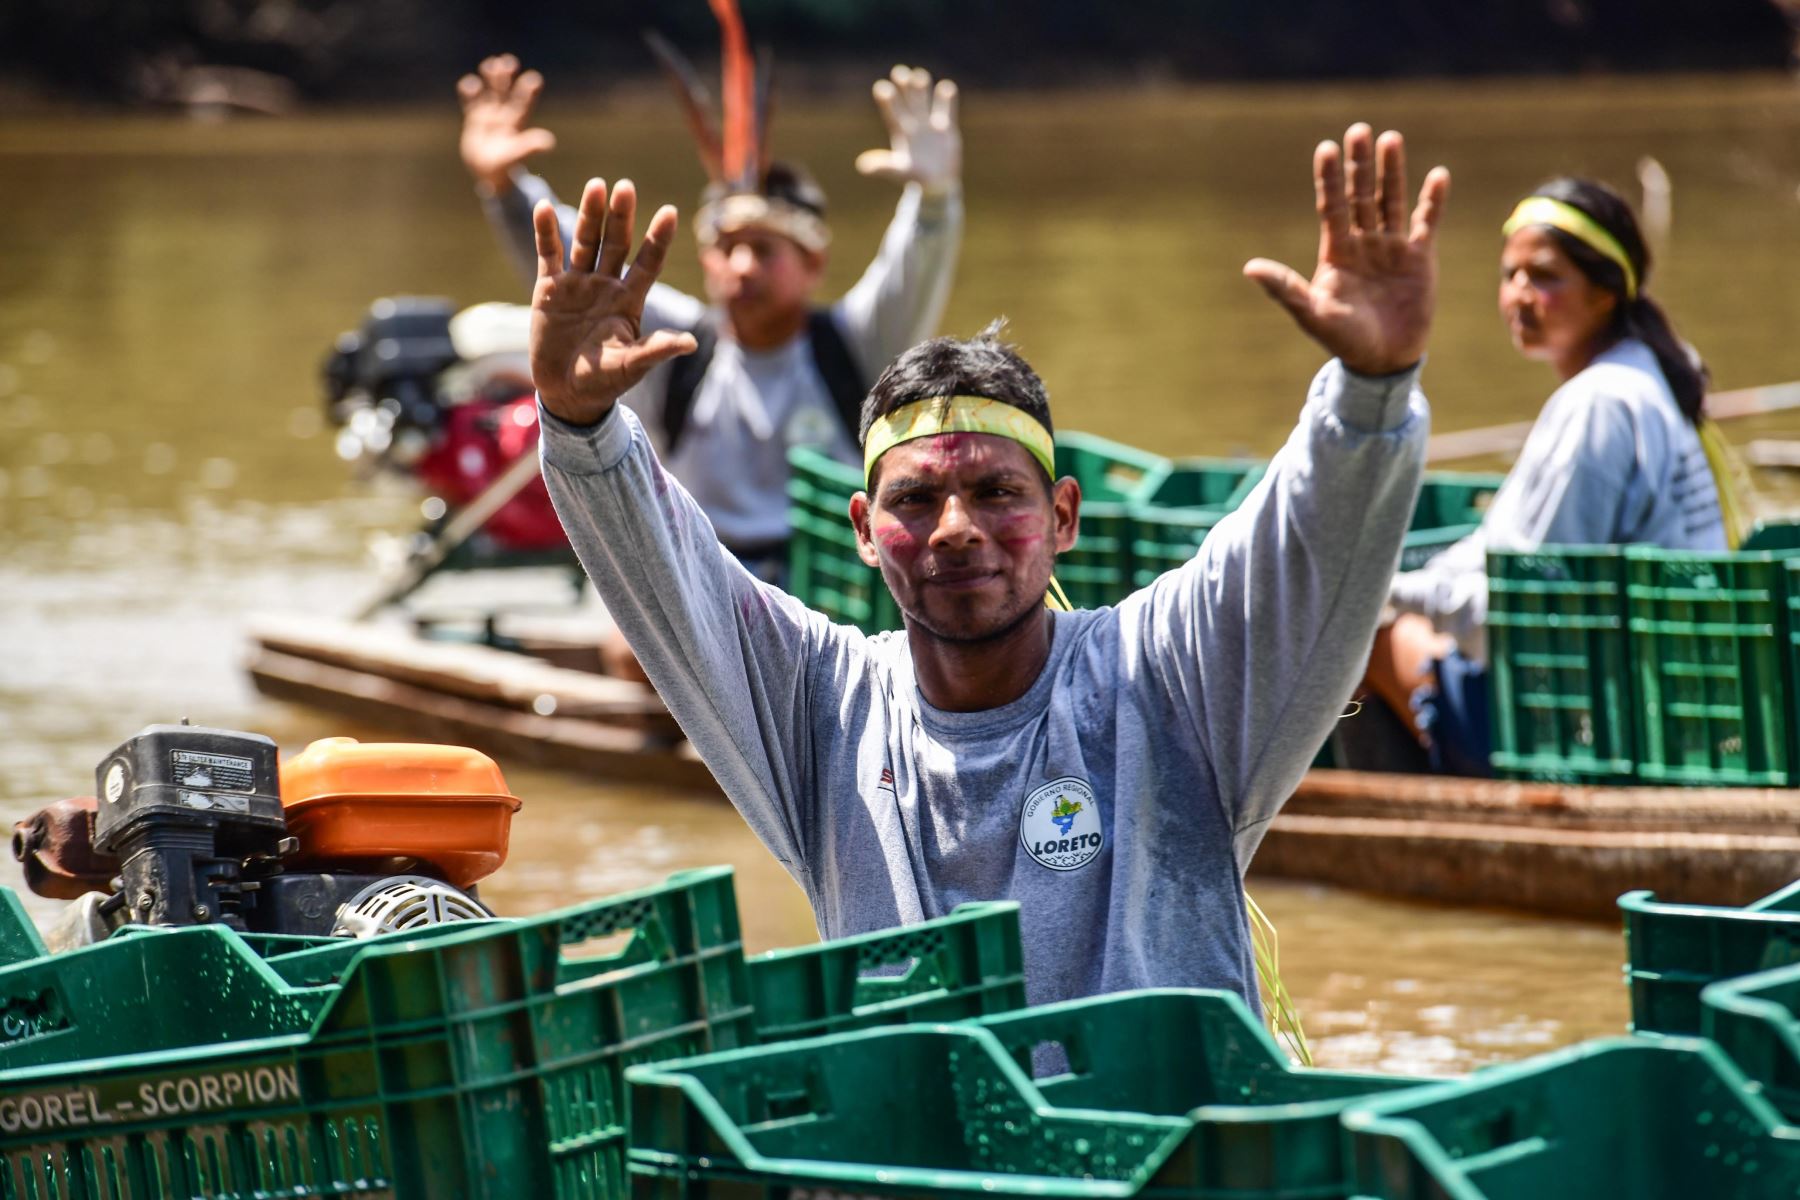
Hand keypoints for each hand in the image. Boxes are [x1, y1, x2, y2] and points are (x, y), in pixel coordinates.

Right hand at [457, 54, 556, 192]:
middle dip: (507, 76)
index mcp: (516, 122)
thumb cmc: (505, 167)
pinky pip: (471, 101)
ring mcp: (489, 115)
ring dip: (490, 77)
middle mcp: (504, 115)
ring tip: (490, 64)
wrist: (488, 174)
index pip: (524, 102)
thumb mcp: (517, 155)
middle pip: (506, 91)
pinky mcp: (474, 119)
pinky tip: (469, 84)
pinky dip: (469, 91)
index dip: (528, 90)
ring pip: (490, 92)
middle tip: (508, 61)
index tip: (534, 78)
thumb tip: (550, 142)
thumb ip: (530, 146)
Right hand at [530, 179, 697, 425]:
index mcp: (630, 300)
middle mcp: (606, 285)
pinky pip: (549, 254)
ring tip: (596, 185)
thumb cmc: (605, 382)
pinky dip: (547, 231)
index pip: (648, 262)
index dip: (658, 238)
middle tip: (625, 187)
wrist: (567, 393)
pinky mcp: (550, 289)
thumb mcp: (632, 366)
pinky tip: (546, 206)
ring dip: (590, 215)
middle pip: (617, 243)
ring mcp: (578, 284)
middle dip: (621, 216)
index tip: (670, 212)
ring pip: (586, 242)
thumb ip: (656, 350)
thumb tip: (690, 344)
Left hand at [854, 65, 960, 192]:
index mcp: (901, 134)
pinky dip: (947, 99)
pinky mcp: (946, 128)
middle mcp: (914, 125)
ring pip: (925, 101)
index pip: (892, 114)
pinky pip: (947, 109)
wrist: (936, 183)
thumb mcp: (899, 172)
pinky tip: (946, 87)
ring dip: (922, 88)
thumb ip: (883, 167)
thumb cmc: (915, 177)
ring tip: (919, 75)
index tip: (881, 88)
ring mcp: (930, 125)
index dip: (887, 102)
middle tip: (899, 72)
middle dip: (904, 88)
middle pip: (908, 102)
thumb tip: (861, 166)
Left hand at [1244, 124, 1449, 376]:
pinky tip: (1438, 174)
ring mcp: (1392, 248)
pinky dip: (1433, 201)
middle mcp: (1362, 243)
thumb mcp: (1312, 314)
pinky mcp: (1420, 258)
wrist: (1383, 361)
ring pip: (1391, 201)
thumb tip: (1250, 267)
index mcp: (1336, 252)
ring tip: (1390, 138)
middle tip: (1358, 131)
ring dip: (1391, 172)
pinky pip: (1428, 223)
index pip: (1330, 206)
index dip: (1328, 179)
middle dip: (1359, 165)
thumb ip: (1285, 289)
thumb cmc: (1344, 340)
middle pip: (1360, 196)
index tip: (1326, 148)